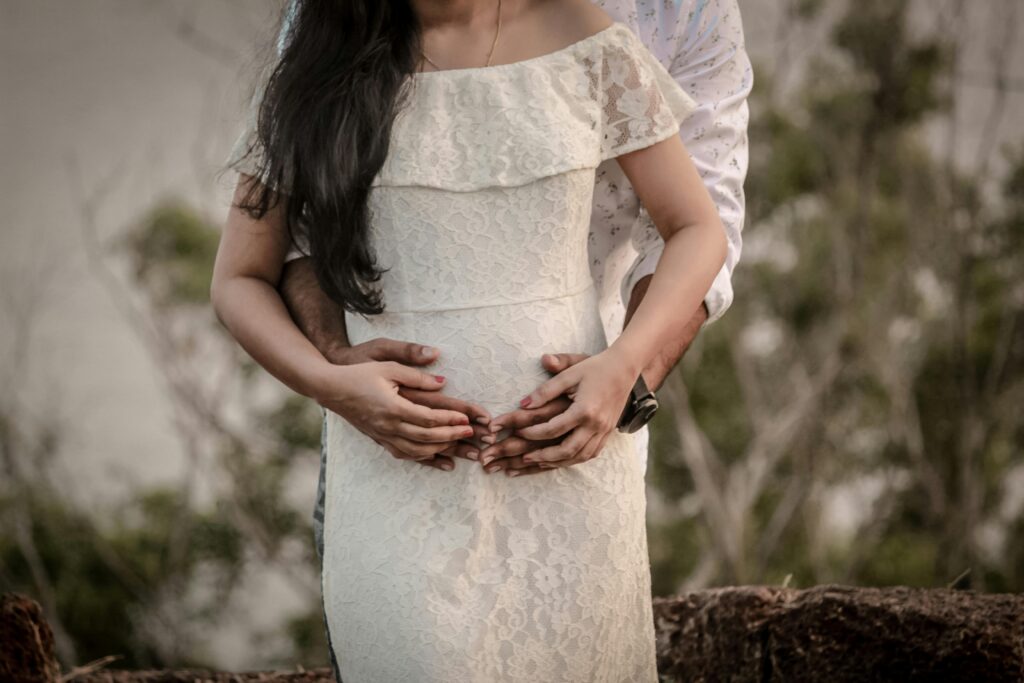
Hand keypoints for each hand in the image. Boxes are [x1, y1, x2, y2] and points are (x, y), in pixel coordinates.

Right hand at [325, 337, 492, 469]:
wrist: (331, 388)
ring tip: (458, 446)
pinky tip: (435, 457)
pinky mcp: (378, 439)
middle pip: (426, 437)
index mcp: (393, 407)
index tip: (467, 420)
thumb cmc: (360, 372)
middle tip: (471, 435)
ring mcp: (382, 435)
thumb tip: (443, 382)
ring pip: (416, 451)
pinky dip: (422, 457)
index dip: (450, 421)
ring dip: (440, 450)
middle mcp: (388, 425)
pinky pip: (403, 453)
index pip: (428, 418)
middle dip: (451, 437)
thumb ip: (416, 375)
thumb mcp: (388, 366)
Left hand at [488, 349, 638, 470]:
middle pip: (566, 450)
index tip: (517, 432)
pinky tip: (561, 459)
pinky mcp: (608, 433)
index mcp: (584, 409)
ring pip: (580, 456)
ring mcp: (604, 431)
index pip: (553, 429)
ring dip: (558, 462)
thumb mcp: (569, 374)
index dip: (532, 433)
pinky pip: (590, 454)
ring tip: (539, 462)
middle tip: (524, 457)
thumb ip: (545, 390)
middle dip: (543, 456)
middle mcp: (596, 424)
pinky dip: (574, 459)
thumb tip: (523, 404)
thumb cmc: (594, 367)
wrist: (624, 368)